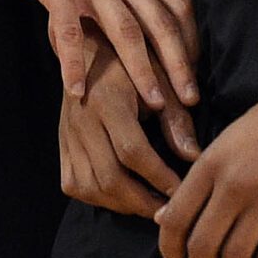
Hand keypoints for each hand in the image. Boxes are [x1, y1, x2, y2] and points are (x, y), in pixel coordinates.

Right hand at [0, 0, 197, 109]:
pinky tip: (77, 90)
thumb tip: (142, 21)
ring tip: (153, 104)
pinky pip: (68, 29)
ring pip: (125, 28)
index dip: (190, 41)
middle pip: (159, 21)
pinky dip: (74, 62)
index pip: (176, 5)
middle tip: (191, 100)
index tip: (194, 75)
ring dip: (142, 68)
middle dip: (178, 63)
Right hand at [62, 28, 198, 217]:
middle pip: (110, 177)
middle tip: (169, 210)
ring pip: (90, 187)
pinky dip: (98, 198)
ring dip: (122, 205)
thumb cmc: (133, 62)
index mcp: (108, 101)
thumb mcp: (159, 81)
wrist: (89, 47)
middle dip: (143, 201)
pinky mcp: (61, 145)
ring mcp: (68, 135)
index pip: (133, 152)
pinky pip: (74, 185)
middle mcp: (82, 121)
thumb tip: (195, 157)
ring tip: (150, 206)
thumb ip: (176, 120)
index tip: (183, 191)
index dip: (160, 177)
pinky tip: (121, 197)